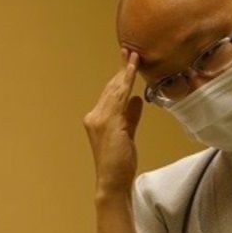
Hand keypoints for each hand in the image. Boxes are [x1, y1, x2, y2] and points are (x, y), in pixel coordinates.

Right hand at [83, 50, 142, 196]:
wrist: (112, 181)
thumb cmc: (119, 163)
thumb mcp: (127, 135)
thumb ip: (131, 117)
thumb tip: (136, 99)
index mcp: (96, 119)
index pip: (110, 94)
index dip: (119, 77)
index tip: (127, 61)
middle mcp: (94, 116)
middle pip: (111, 88)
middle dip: (122, 69)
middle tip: (131, 51)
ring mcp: (100, 119)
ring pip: (115, 89)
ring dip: (125, 71)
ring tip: (133, 55)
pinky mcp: (109, 123)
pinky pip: (120, 97)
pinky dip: (126, 81)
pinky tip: (132, 70)